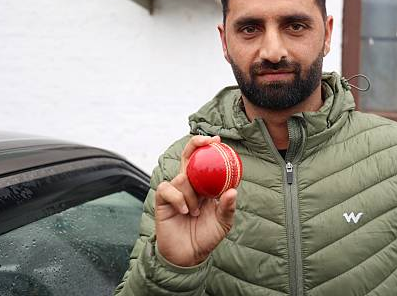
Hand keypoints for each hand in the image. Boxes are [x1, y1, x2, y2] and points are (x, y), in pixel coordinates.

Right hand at [155, 135, 237, 266]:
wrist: (189, 255)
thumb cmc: (207, 236)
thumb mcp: (223, 222)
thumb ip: (227, 207)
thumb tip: (233, 190)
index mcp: (205, 186)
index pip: (205, 161)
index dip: (209, 148)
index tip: (218, 140)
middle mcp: (190, 184)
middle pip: (188, 156)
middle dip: (196, 144)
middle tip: (207, 141)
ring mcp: (176, 191)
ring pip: (182, 178)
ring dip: (192, 195)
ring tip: (195, 213)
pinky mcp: (163, 200)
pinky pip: (168, 189)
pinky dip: (178, 198)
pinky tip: (185, 211)